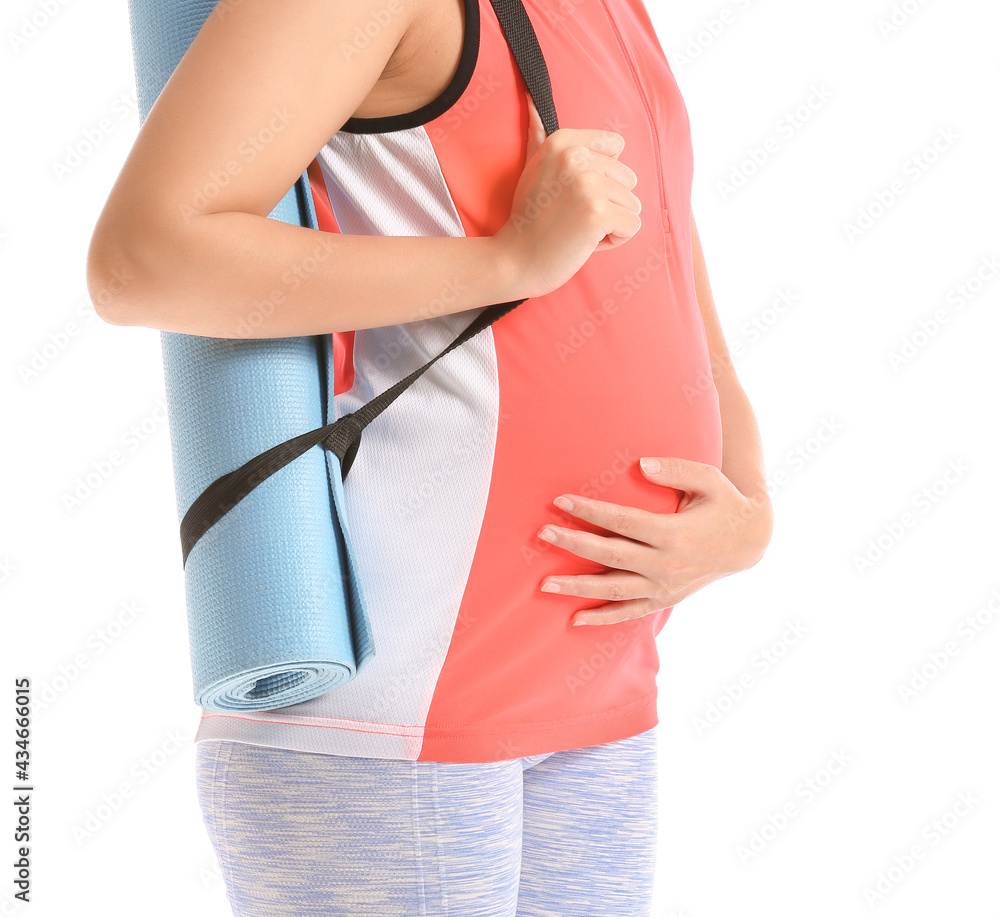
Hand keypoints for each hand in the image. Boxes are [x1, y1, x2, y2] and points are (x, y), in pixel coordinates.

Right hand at [493, 95, 641, 299]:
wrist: (514, 260)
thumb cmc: (527, 219)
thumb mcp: (531, 168)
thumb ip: (537, 136)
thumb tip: (531, 103)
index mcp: (563, 141)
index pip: (616, 148)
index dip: (603, 177)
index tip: (571, 193)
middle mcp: (576, 157)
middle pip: (627, 179)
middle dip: (607, 204)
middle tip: (570, 216)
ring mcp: (588, 184)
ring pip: (632, 204)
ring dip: (609, 224)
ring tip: (576, 229)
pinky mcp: (598, 213)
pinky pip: (632, 226)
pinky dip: (613, 241)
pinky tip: (584, 242)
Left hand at [536, 456, 773, 624]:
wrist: (747, 542)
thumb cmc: (724, 503)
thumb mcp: (709, 479)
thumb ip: (676, 470)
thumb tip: (641, 464)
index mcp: (674, 533)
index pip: (622, 521)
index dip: (590, 511)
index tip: (561, 500)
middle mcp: (666, 565)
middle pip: (611, 556)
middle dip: (574, 544)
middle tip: (543, 533)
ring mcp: (664, 587)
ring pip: (614, 590)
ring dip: (578, 588)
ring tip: (544, 584)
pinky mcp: (664, 599)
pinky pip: (629, 612)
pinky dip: (602, 618)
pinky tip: (575, 619)